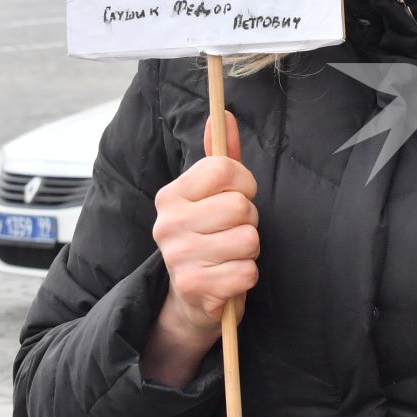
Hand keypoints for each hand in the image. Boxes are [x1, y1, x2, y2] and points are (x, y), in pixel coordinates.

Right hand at [141, 112, 258, 385]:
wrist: (192, 301)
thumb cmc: (209, 241)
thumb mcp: (213, 197)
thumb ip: (221, 156)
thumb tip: (224, 114)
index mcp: (172, 195)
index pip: (224, 169)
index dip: (244, 184)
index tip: (237, 198)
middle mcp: (168, 223)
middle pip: (242, 205)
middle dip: (249, 222)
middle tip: (231, 235)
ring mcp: (177, 256)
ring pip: (248, 239)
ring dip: (249, 252)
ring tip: (229, 257)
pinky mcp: (194, 287)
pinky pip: (247, 271)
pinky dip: (247, 277)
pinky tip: (228, 279)